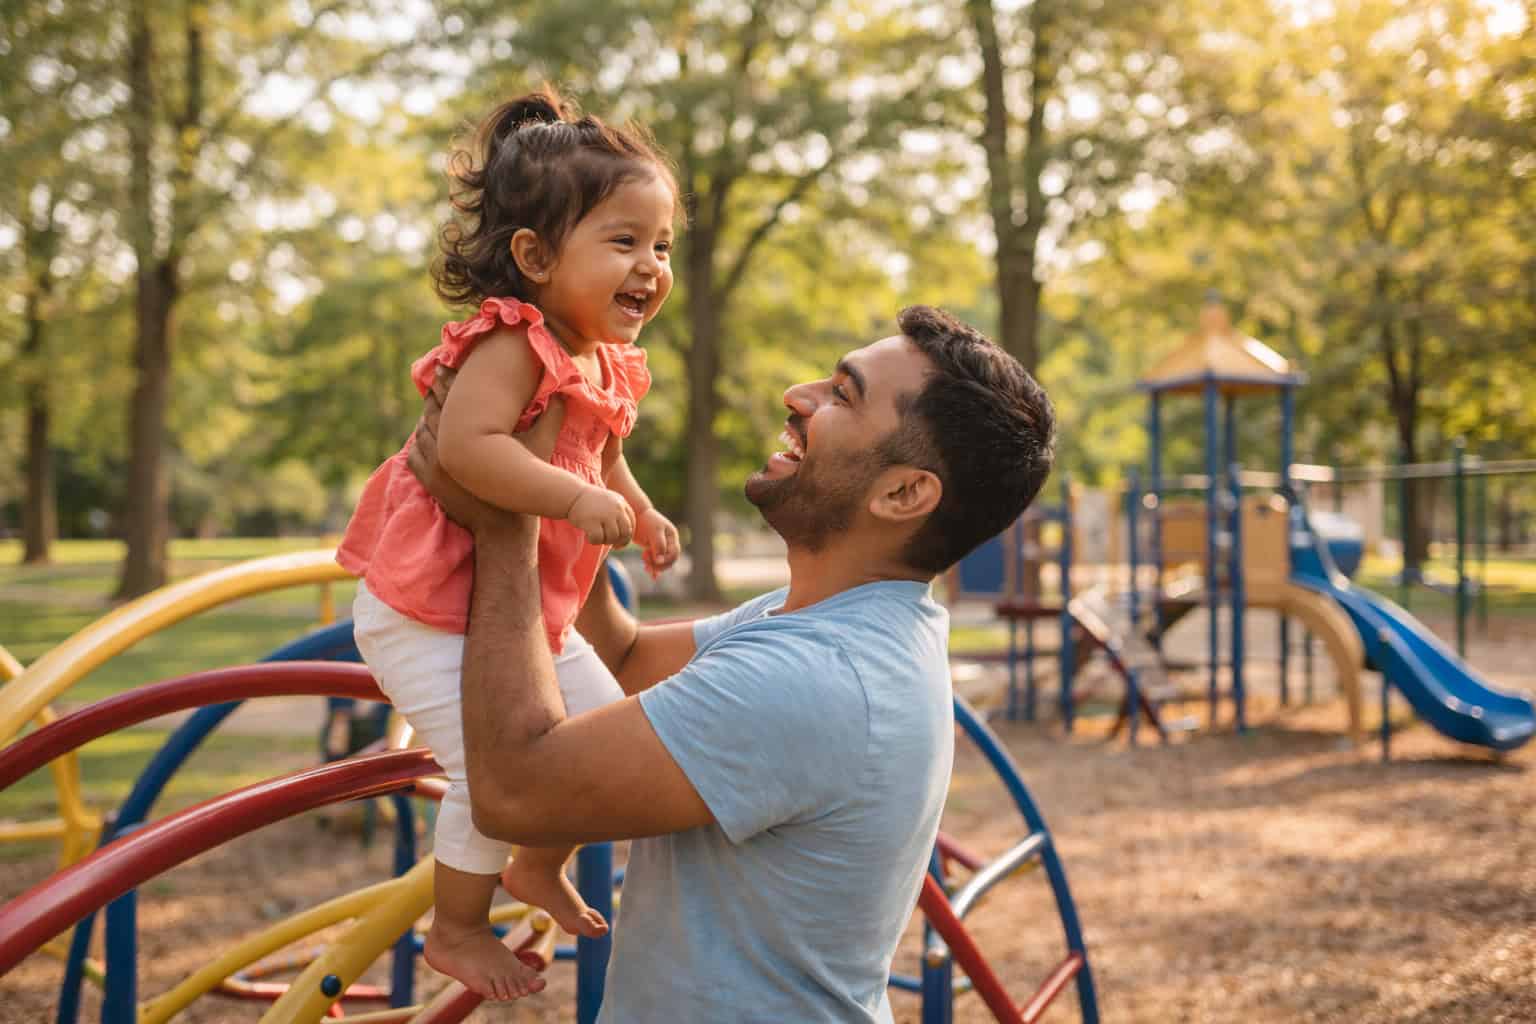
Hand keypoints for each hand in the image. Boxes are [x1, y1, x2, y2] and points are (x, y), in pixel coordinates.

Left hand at [408, 368, 534, 545]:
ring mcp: (434, 461)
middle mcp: (446, 441)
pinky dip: (418, 441)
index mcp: (470, 430)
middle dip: (435, 392)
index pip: (454, 395)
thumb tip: (565, 394)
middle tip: (434, 378)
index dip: (449, 378)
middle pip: (433, 408)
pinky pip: (413, 453)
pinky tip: (424, 435)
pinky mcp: (427, 479)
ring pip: (422, 428)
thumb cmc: (524, 483)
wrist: (502, 527)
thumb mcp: (541, 448)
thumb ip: (551, 418)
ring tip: (430, 404)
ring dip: (427, 416)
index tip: (444, 365)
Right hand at [567, 485, 634, 546]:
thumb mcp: (609, 502)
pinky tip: (588, 536)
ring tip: (596, 535)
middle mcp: (616, 508)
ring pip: (612, 537)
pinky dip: (593, 541)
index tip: (619, 542)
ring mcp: (604, 514)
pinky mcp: (592, 521)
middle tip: (608, 541)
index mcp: (621, 503)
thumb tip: (627, 538)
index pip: (632, 523)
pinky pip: (598, 539)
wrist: (572, 494)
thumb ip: (619, 515)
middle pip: (625, 533)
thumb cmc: (590, 502)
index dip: (627, 536)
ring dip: (604, 541)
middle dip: (618, 541)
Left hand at [633, 508, 680, 578]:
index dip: (665, 559)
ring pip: (663, 562)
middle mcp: (669, 542)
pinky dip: (654, 569)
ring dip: (655, 566)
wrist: (634, 514)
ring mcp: (661, 546)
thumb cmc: (645, 521)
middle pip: (670, 560)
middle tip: (646, 563)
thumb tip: (660, 560)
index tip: (654, 560)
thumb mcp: (654, 531)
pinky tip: (652, 576)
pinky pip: (656, 562)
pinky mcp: (652, 549)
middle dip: (659, 564)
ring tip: (645, 565)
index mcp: (672, 536)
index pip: (674, 553)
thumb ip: (659, 545)